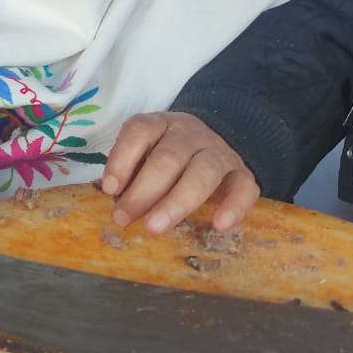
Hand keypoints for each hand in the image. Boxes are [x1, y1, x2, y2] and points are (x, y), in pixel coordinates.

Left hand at [99, 112, 258, 234]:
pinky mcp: (242, 174)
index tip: (109, 189)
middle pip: (168, 158)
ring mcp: (219, 152)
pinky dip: (233, 207)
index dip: (122, 158)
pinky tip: (218, 225)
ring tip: (155, 227)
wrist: (214, 147)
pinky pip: (244, 188)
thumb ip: (130, 171)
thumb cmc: (168, 158)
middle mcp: (190, 134)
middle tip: (123, 218)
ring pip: (202, 173)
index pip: (140, 130)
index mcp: (161, 124)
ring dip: (176, 202)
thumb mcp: (145, 155)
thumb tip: (112, 196)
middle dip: (143, 190)